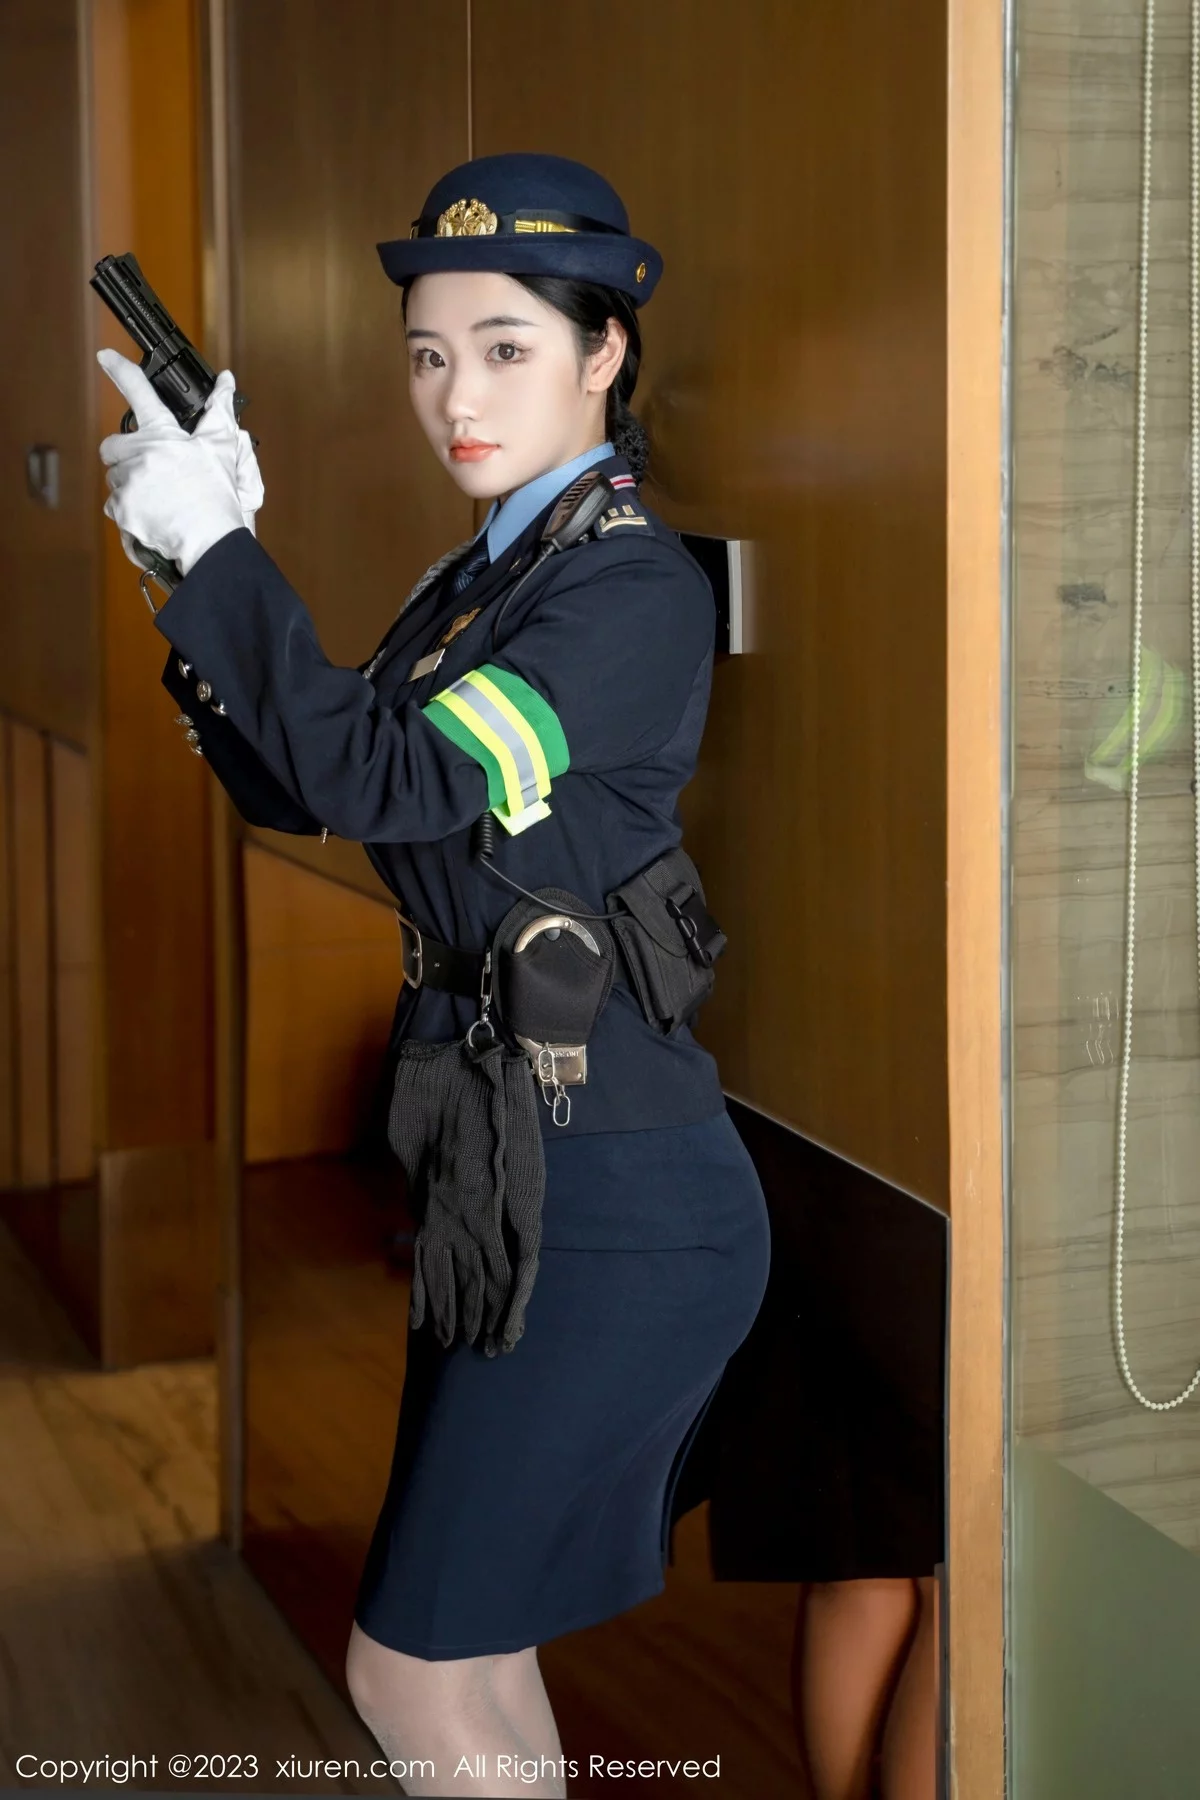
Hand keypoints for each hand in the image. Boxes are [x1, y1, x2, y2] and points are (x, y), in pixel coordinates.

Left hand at [97, 350, 264, 577]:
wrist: (209, 540)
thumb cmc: (217, 496)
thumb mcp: (221, 450)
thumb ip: (219, 412)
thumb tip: (226, 383)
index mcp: (162, 435)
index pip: (139, 393)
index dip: (120, 370)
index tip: (105, 355)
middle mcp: (139, 454)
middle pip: (114, 445)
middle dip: (127, 454)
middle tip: (152, 468)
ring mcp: (128, 482)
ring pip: (115, 478)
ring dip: (131, 485)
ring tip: (159, 499)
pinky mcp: (122, 510)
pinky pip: (115, 506)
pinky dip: (130, 512)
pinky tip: (152, 516)